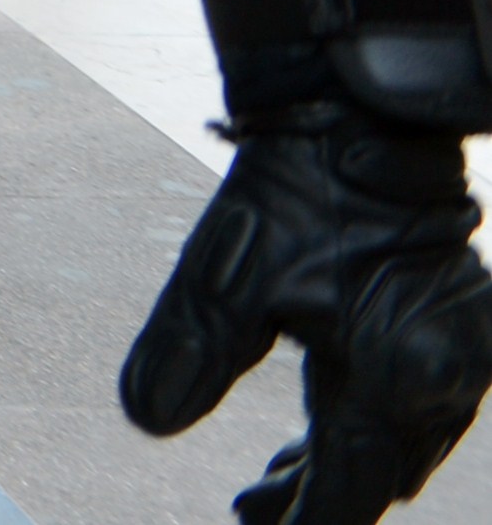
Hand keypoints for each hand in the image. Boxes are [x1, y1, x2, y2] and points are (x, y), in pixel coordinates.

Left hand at [124, 108, 491, 521]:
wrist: (364, 119)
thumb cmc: (298, 193)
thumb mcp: (228, 272)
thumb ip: (191, 349)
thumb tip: (148, 420)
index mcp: (402, 377)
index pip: (351, 489)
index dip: (304, 521)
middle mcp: (443, 380)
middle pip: (376, 474)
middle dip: (315, 498)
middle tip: (251, 509)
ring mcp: (457, 358)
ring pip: (396, 445)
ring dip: (336, 466)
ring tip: (269, 487)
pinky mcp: (451, 331)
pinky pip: (410, 407)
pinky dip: (361, 427)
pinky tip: (313, 441)